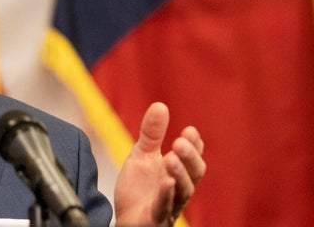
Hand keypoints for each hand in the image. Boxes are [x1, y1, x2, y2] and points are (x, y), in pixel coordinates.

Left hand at [114, 102, 205, 225]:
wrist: (125, 217)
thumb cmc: (139, 188)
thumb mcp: (143, 155)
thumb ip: (152, 134)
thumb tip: (160, 105)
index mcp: (178, 172)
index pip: (193, 157)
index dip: (194, 146)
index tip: (190, 131)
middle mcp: (179, 189)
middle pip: (194, 174)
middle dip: (189, 158)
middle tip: (180, 141)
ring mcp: (170, 205)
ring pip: (182, 192)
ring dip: (179, 174)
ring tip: (171, 158)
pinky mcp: (156, 218)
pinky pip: (164, 208)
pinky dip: (166, 195)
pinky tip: (166, 182)